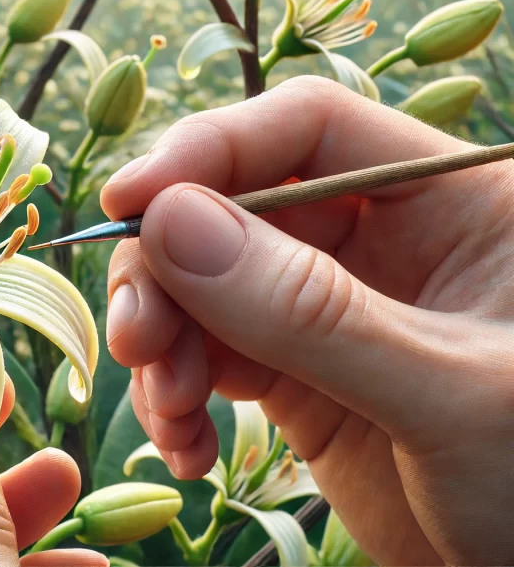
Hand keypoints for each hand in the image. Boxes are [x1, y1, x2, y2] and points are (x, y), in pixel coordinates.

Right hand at [102, 76, 513, 564]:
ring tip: (168, 409)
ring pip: (205, 288)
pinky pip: (209, 362)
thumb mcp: (444, 392)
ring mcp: (331, 314)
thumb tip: (169, 222)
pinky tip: (186, 446)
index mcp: (449, 202)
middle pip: (233, 208)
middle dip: (168, 271)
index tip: (127, 203)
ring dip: (164, 344)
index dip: (211, 150)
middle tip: (136, 337)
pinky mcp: (298, 380)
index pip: (310, 129)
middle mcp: (381, 243)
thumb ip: (310, 310)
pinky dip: (177, 400)